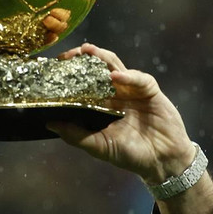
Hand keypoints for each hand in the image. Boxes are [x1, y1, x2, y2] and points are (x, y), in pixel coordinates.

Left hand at [47, 44, 212, 213]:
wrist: (162, 162)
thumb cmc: (131, 155)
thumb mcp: (100, 147)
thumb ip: (76, 136)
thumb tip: (50, 124)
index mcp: (101, 105)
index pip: (83, 83)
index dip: (70, 74)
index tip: (55, 67)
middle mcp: (115, 94)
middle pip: (98, 69)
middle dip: (84, 59)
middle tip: (69, 54)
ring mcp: (132, 90)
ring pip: (116, 67)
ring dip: (103, 58)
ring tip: (89, 51)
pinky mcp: (150, 90)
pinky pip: (139, 79)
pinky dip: (128, 76)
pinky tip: (116, 76)